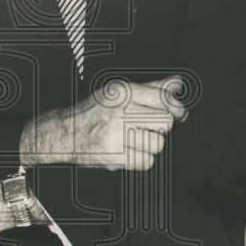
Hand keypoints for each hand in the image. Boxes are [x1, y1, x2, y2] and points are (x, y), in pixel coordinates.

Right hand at [23, 77, 187, 170]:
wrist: (66, 132)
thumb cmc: (96, 111)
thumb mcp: (120, 92)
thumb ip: (151, 88)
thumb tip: (178, 83)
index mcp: (123, 91)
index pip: (164, 99)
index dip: (176, 108)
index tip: (179, 113)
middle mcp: (119, 110)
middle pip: (166, 123)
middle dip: (160, 127)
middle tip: (146, 126)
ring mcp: (116, 133)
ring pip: (158, 144)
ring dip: (150, 144)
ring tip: (134, 139)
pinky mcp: (114, 155)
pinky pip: (147, 162)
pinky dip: (141, 159)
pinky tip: (129, 151)